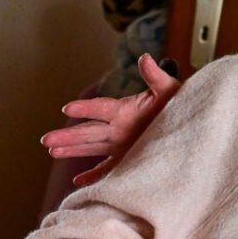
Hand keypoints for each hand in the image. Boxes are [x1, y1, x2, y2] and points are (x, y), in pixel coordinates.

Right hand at [40, 53, 180, 185]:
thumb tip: (146, 57)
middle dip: (68, 135)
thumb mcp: (169, 89)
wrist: (192, 125)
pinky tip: (77, 180)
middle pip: (89, 131)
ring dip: (73, 150)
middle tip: (45, 140)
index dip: (86, 108)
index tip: (67, 109)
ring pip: (92, 148)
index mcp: (125, 110)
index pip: (101, 109)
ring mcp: (122, 144)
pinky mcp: (129, 159)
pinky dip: (94, 175)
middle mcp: (119, 127)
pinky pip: (108, 169)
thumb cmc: (180, 103)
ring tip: (51, 151)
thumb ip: (155, 75)